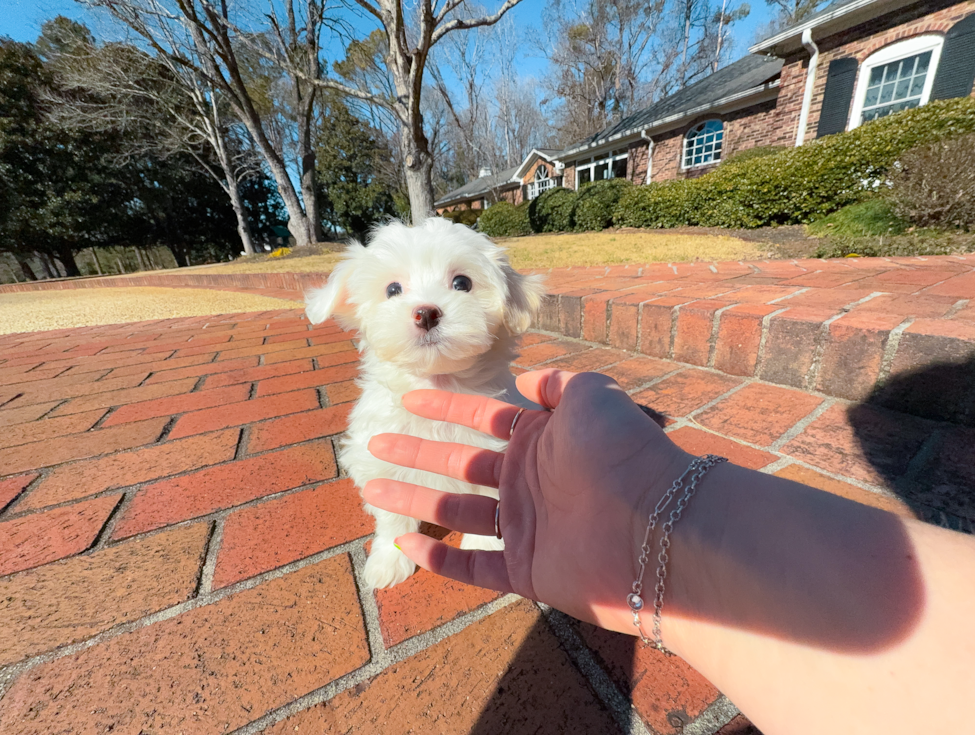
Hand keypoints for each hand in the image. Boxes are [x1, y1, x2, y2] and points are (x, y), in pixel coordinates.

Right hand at [364, 369, 690, 632]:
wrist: (658, 528)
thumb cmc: (623, 453)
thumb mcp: (593, 395)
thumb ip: (558, 384)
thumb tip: (529, 379)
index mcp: (541, 439)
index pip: (482, 416)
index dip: (446, 405)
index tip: (410, 397)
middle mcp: (529, 480)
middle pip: (459, 462)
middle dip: (416, 452)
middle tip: (375, 444)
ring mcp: (526, 526)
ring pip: (457, 511)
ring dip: (414, 498)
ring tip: (371, 487)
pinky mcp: (526, 571)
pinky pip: (474, 566)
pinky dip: (441, 559)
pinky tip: (407, 544)